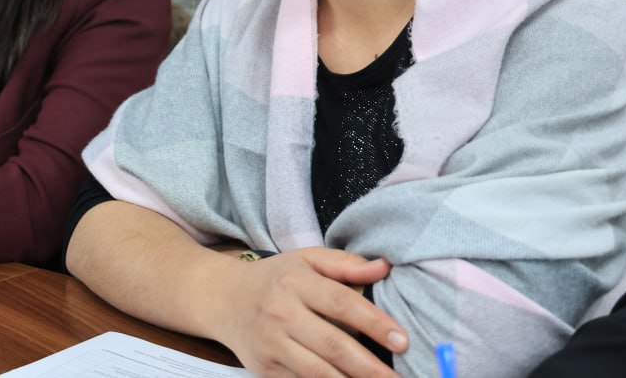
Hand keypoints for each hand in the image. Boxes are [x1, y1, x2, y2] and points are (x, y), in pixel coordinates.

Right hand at [209, 247, 403, 376]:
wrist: (223, 299)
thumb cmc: (275, 279)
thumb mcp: (306, 260)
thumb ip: (345, 264)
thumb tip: (384, 267)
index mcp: (296, 282)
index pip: (342, 303)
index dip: (375, 323)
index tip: (402, 340)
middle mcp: (281, 313)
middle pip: (333, 345)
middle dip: (370, 367)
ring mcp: (271, 345)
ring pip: (317, 372)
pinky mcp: (264, 370)